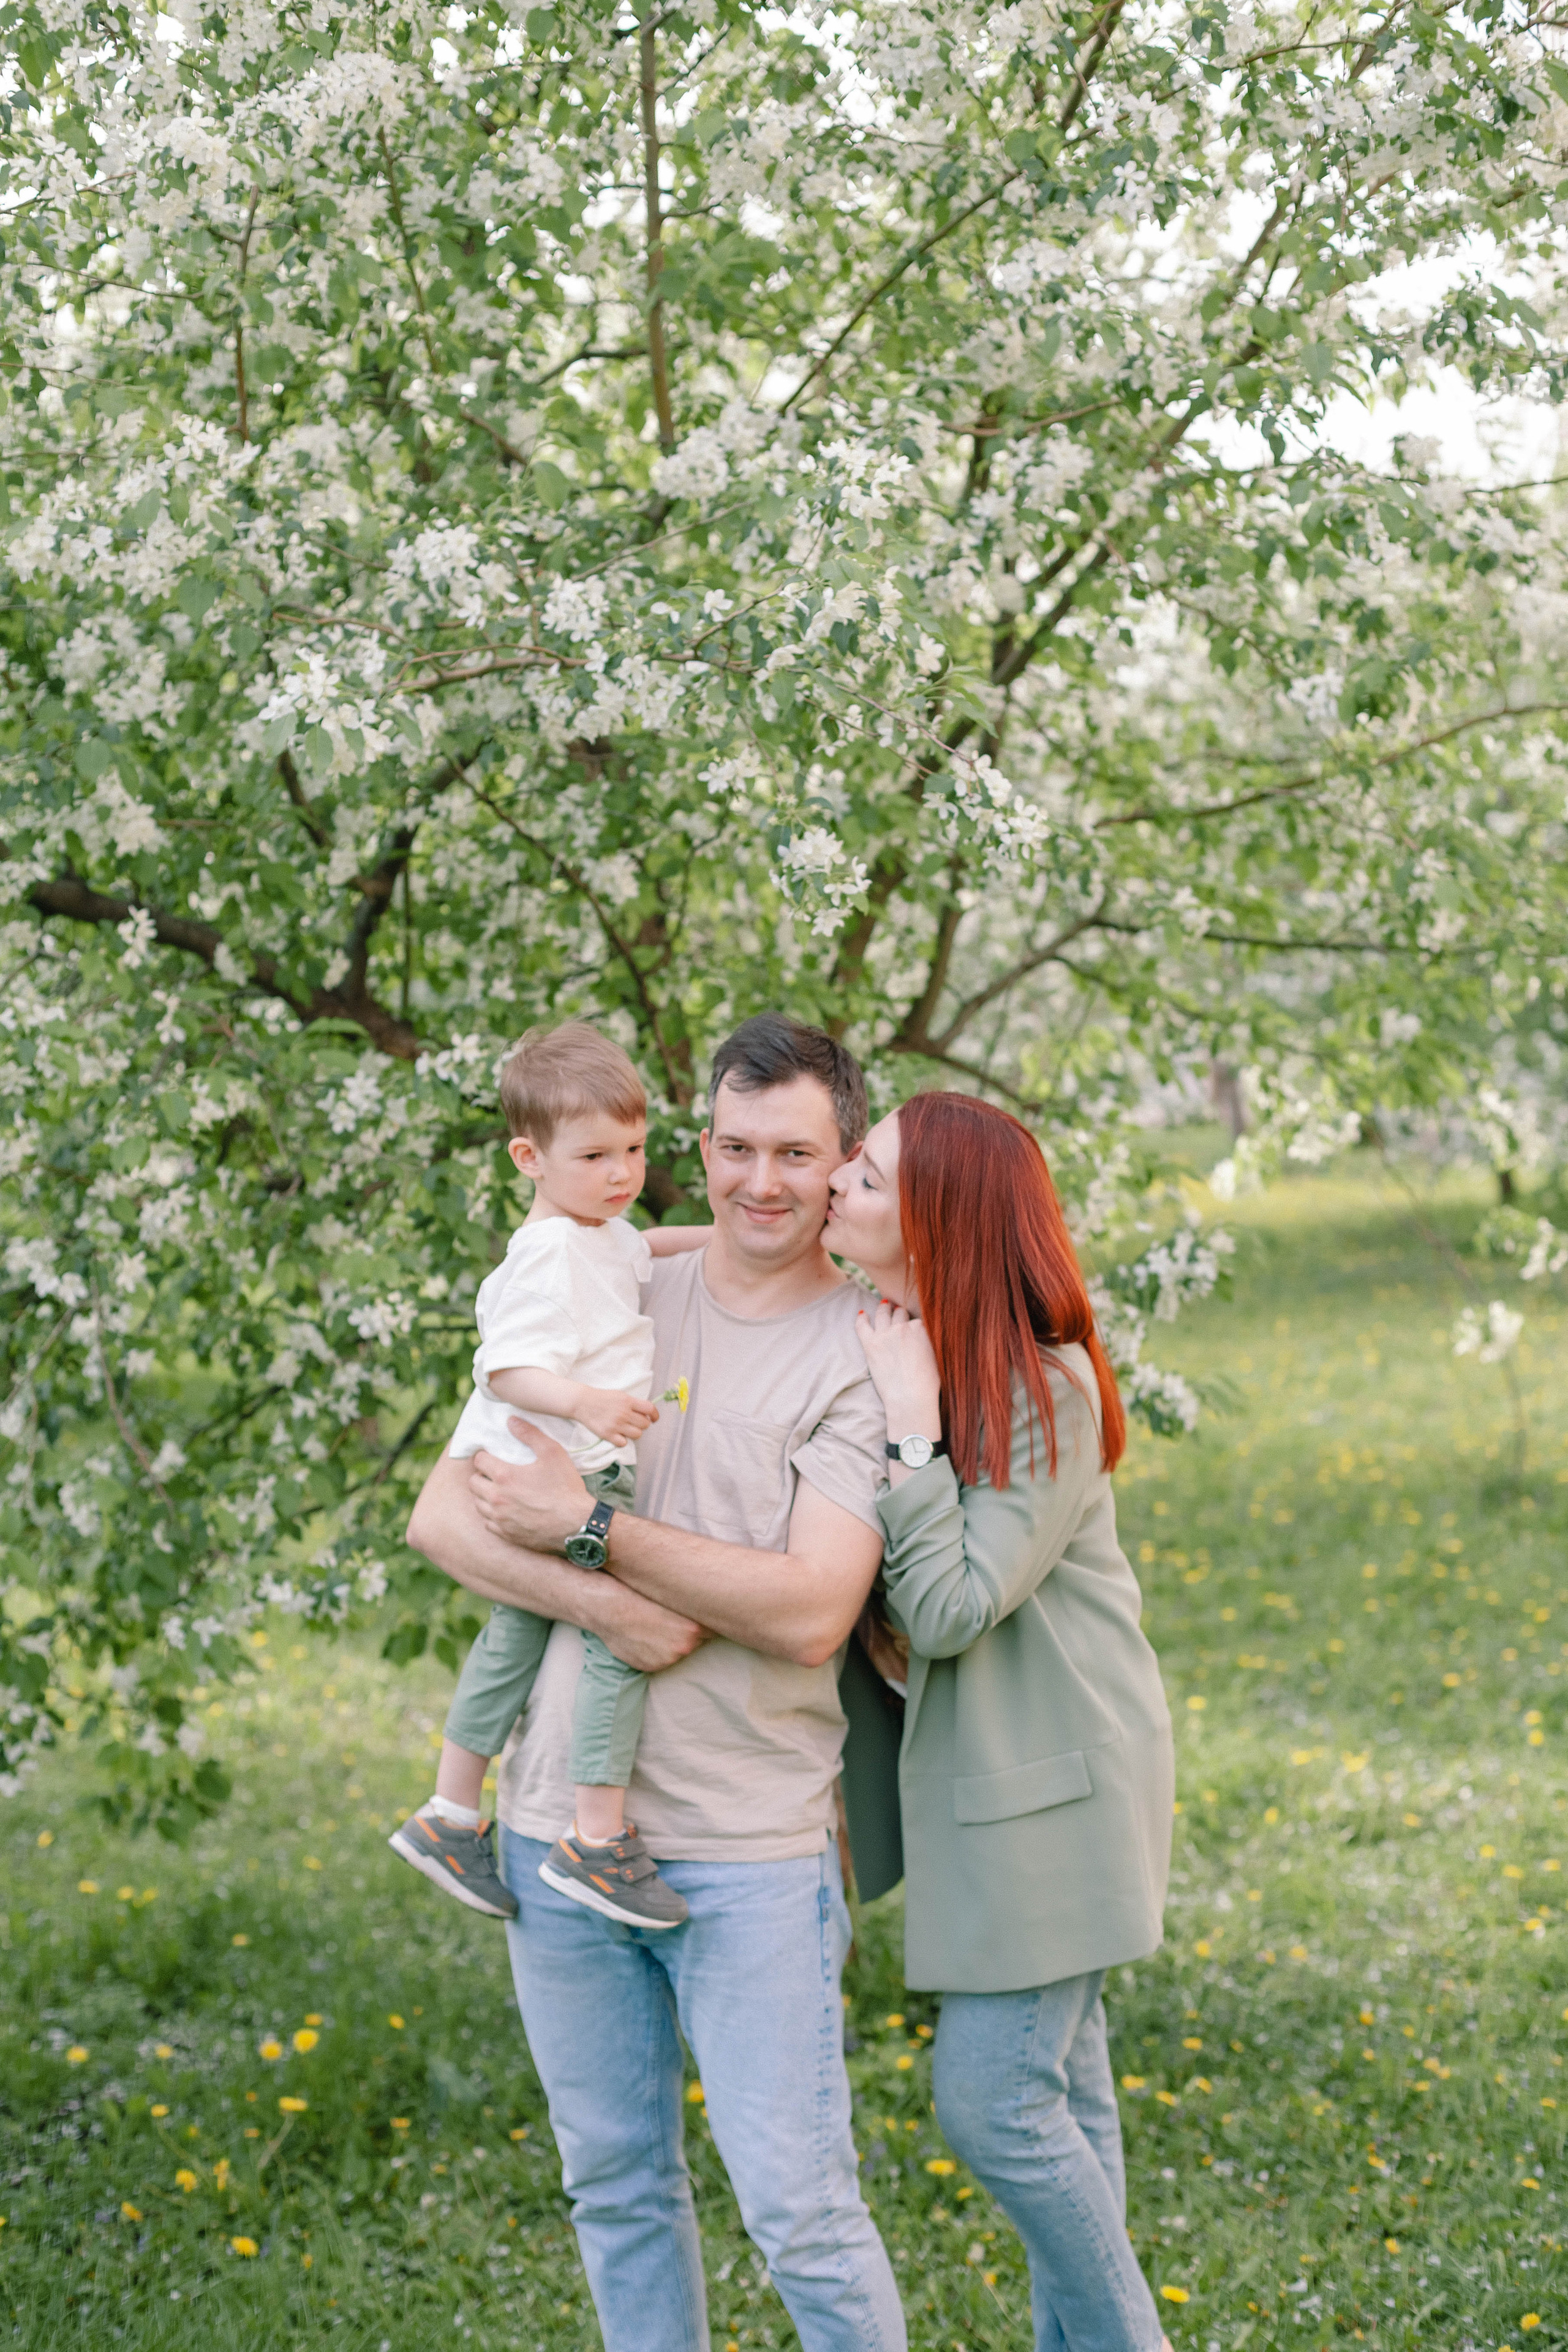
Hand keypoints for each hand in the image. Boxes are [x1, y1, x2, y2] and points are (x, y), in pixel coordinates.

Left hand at [469, 1422, 591, 1551]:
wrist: (577, 1523)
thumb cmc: (565, 1487)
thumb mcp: (553, 1452)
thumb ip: (530, 1434)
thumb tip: (511, 1420)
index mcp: (504, 1476)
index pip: (479, 1461)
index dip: (484, 1455)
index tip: (491, 1456)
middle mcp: (497, 1498)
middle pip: (473, 1483)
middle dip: (481, 1475)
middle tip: (493, 1473)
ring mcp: (500, 1518)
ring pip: (478, 1504)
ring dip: (483, 1495)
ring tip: (497, 1490)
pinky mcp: (506, 1534)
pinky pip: (487, 1523)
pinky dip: (491, 1515)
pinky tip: (503, 1510)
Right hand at [573, 1386, 661, 1447]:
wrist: (583, 1402)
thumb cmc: (603, 1398)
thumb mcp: (620, 1395)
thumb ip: (633, 1403)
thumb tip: (647, 1413)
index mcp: (628, 1401)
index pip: (650, 1409)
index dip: (655, 1415)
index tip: (654, 1419)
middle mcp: (624, 1413)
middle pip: (645, 1424)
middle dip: (642, 1424)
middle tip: (635, 1423)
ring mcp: (616, 1424)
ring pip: (637, 1435)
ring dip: (634, 1433)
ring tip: (627, 1429)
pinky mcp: (608, 1434)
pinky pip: (624, 1443)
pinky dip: (622, 1440)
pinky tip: (618, 1435)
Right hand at [588, 1582, 707, 1673]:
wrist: (611, 1610)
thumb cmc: (640, 1596)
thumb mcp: (673, 1598)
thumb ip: (692, 1610)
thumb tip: (706, 1611)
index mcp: (694, 1629)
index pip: (713, 1630)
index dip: (708, 1622)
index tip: (706, 1616)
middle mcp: (684, 1648)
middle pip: (699, 1642)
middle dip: (692, 1633)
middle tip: (678, 1620)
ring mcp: (667, 1660)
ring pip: (679, 1650)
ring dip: (673, 1642)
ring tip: (658, 1626)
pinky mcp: (652, 1667)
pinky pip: (661, 1658)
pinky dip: (657, 1650)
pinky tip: (647, 1636)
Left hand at [855, 1298, 941, 1436]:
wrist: (911, 1398)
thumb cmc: (928, 1384)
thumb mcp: (939, 1357)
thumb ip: (931, 1341)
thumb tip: (928, 1336)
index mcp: (922, 1328)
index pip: (917, 1320)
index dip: (915, 1325)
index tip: (914, 1328)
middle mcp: (904, 1327)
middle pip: (900, 1313)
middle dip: (900, 1314)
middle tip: (899, 1312)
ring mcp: (886, 1334)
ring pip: (883, 1314)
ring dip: (883, 1309)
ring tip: (883, 1305)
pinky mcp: (871, 1344)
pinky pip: (862, 1326)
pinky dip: (862, 1319)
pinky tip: (862, 1314)